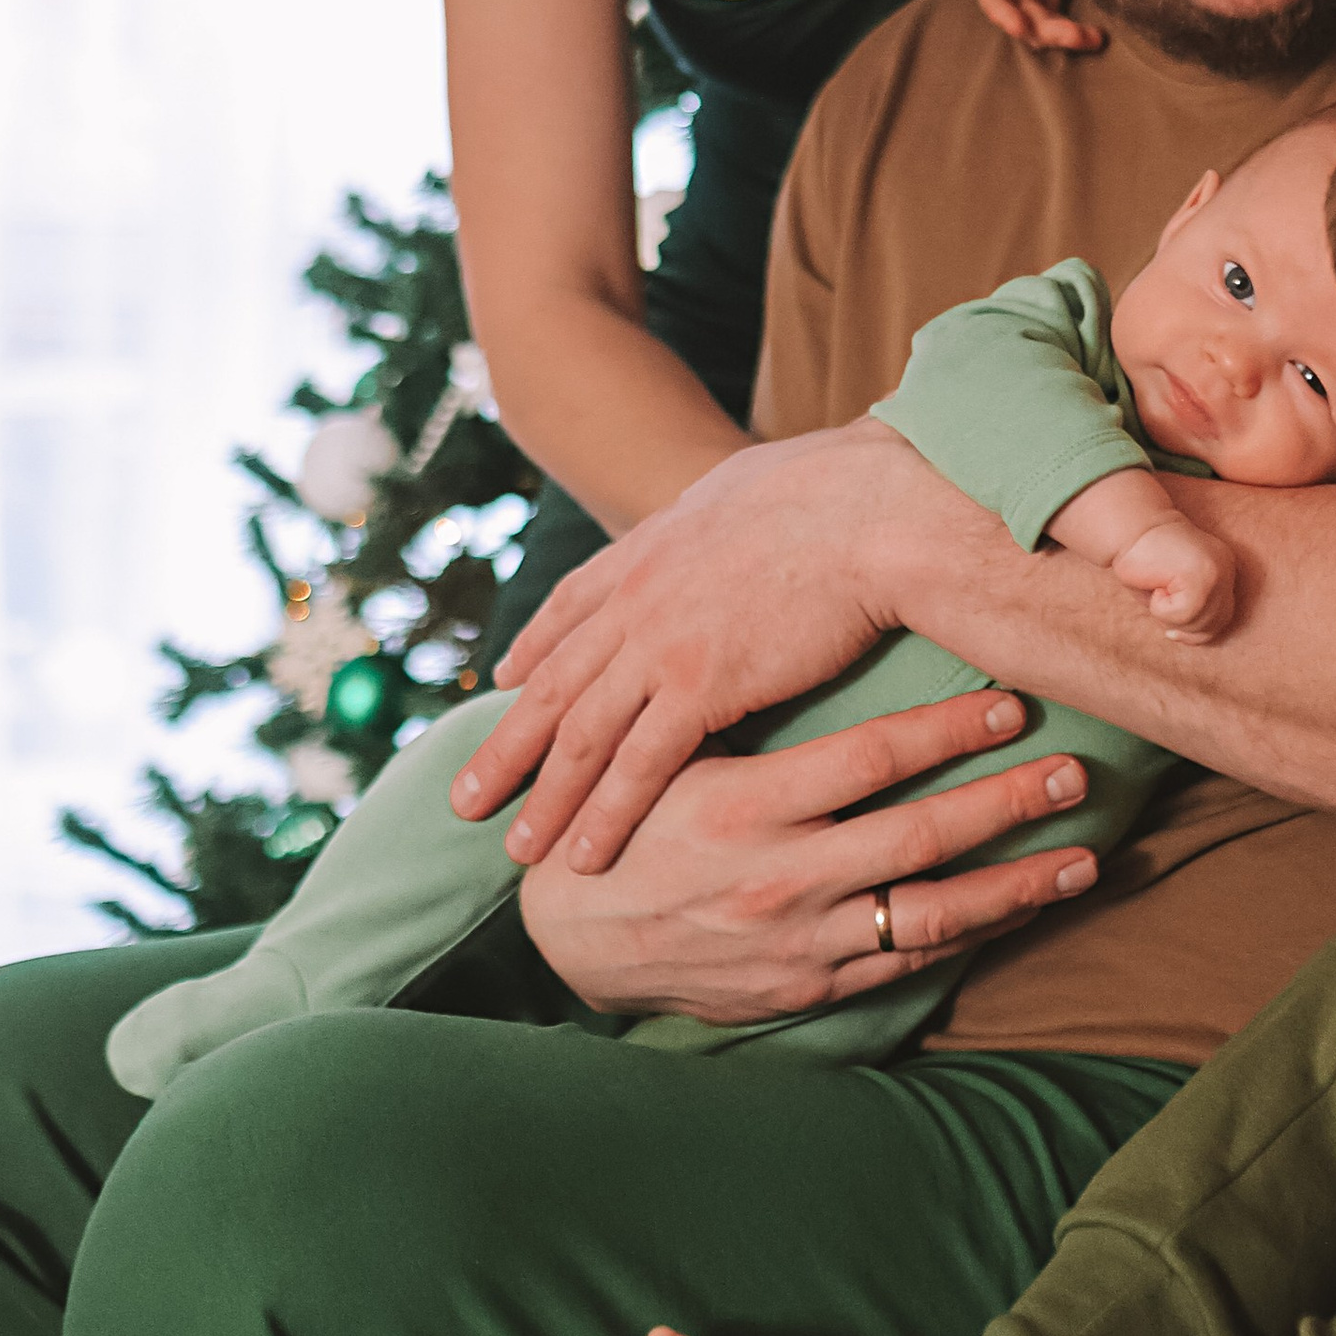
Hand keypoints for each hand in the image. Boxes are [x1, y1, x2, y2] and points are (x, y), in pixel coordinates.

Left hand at [458, 420, 987, 874]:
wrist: (871, 510)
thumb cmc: (843, 489)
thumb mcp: (754, 480)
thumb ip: (730, 504)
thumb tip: (739, 500)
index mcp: (655, 545)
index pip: (576, 604)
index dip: (536, 645)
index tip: (505, 679)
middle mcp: (639, 595)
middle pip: (554, 682)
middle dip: (508, 745)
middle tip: (465, 796)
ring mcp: (659, 642)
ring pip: (579, 732)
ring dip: (545, 796)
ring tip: (515, 848)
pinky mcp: (697, 686)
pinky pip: (635, 764)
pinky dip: (604, 814)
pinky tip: (582, 856)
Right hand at [515, 687, 1099, 1021]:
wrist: (572, 938)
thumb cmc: (632, 821)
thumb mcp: (674, 754)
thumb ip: (744, 703)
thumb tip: (828, 619)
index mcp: (744, 806)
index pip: (869, 759)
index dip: (947, 729)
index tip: (1010, 701)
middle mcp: (780, 878)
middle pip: (920, 837)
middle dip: (1007, 803)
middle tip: (1074, 770)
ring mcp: (801, 941)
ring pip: (932, 916)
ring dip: (1017, 887)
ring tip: (1086, 859)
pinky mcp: (809, 986)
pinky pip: (906, 961)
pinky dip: (971, 936)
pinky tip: (1021, 910)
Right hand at [970, 0, 1104, 53]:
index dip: (999, 8)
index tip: (1016, 26)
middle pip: (1020, 7)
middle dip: (1042, 27)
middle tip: (1071, 37)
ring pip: (1043, 15)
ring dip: (1063, 32)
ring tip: (1094, 39)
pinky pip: (1063, 13)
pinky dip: (1076, 28)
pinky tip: (1097, 36)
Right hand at [1109, 513, 1237, 644]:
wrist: (1128, 528)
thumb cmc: (1143, 561)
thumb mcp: (1171, 591)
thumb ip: (1189, 611)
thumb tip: (1191, 638)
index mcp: (1223, 567)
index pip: (1223, 615)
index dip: (1198, 631)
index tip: (1172, 632)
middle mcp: (1226, 568)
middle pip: (1216, 623)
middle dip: (1184, 627)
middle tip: (1159, 602)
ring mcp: (1217, 571)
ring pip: (1199, 622)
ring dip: (1168, 615)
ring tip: (1157, 586)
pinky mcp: (1202, 575)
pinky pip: (1183, 614)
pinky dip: (1161, 608)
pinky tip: (1155, 583)